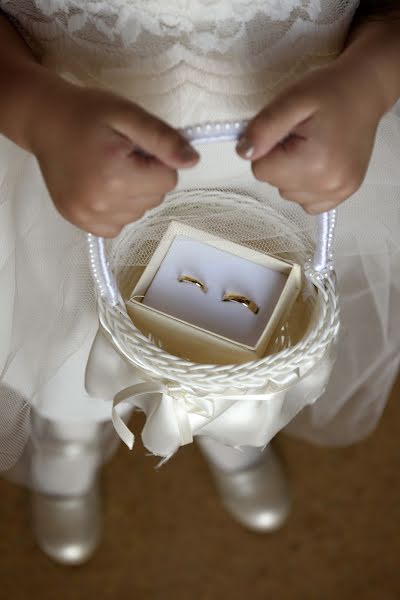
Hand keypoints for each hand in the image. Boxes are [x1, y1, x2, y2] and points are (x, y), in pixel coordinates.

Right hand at [31, 84, 198, 235]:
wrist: (44, 121)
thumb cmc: (87, 113)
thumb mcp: (128, 114)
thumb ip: (163, 139)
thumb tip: (192, 162)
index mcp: (116, 175)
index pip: (168, 180)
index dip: (159, 160)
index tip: (137, 146)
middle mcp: (102, 203)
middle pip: (155, 198)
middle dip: (147, 177)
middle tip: (122, 155)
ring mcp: (88, 216)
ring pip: (139, 213)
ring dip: (133, 193)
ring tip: (109, 169)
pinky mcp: (80, 222)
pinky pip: (118, 225)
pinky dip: (118, 209)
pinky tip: (102, 187)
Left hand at [236, 60, 384, 213]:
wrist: (363, 92)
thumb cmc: (327, 91)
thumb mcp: (291, 100)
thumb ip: (263, 128)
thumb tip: (244, 153)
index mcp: (314, 162)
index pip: (261, 170)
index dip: (267, 147)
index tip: (286, 131)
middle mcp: (328, 184)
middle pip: (274, 183)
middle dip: (280, 160)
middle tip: (301, 136)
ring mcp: (338, 192)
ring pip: (288, 193)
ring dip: (291, 173)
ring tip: (311, 147)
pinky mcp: (343, 195)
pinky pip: (306, 202)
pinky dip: (305, 185)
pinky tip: (317, 163)